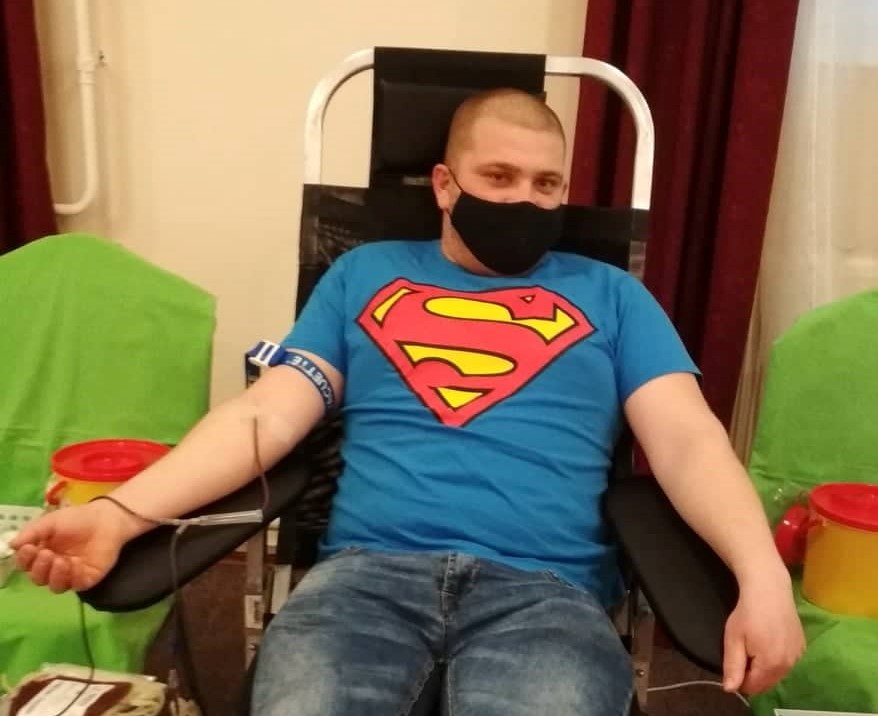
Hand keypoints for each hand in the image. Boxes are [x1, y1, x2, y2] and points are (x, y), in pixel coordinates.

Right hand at [10, 500, 133, 592]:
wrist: (106, 519)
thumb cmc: (77, 519)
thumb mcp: (51, 522)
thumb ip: (32, 533)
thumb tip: (12, 545)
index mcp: (41, 553)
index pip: (26, 564)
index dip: (24, 559)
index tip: (29, 548)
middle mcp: (53, 567)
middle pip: (38, 578)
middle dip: (38, 568)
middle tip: (46, 554)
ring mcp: (70, 574)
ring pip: (54, 587)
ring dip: (53, 575)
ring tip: (59, 560)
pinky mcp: (86, 578)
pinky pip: (74, 585)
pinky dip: (71, 577)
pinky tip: (73, 564)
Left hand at [722, 569, 804, 693]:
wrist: (769, 589)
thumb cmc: (747, 612)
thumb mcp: (733, 638)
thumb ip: (733, 666)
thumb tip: (730, 690)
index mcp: (771, 665)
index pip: (754, 687)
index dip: (740, 679)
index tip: (735, 661)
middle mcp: (789, 664)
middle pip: (767, 683)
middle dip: (753, 675)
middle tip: (744, 652)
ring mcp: (798, 655)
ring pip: (778, 674)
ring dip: (765, 668)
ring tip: (755, 645)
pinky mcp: (802, 646)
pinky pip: (787, 662)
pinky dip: (777, 659)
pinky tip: (769, 641)